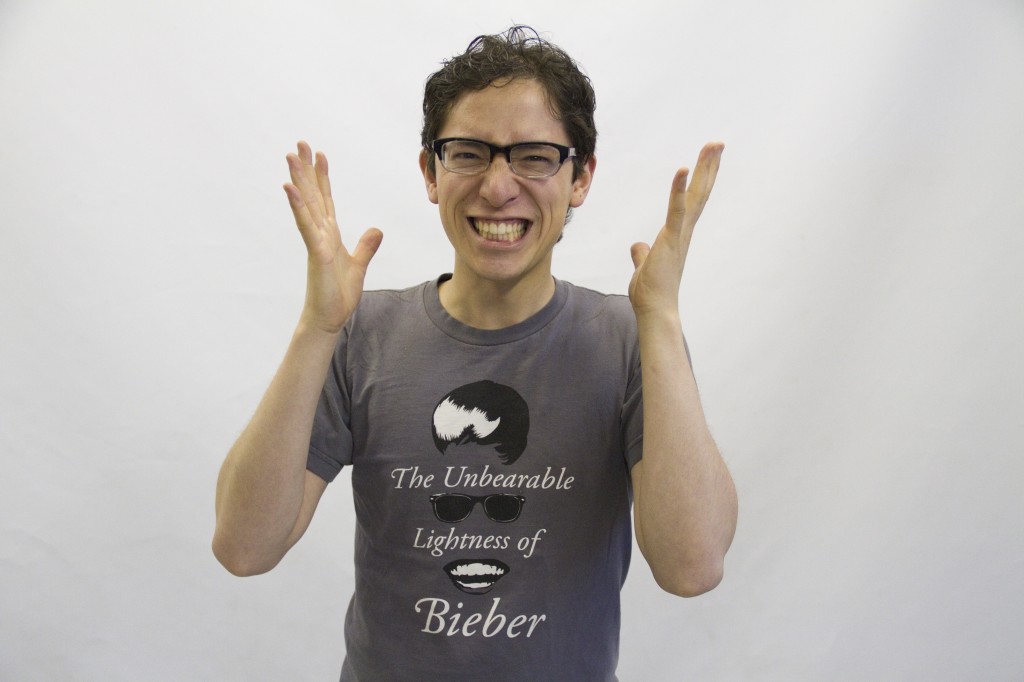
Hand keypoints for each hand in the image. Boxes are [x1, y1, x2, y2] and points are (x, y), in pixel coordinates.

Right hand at [283, 141, 382, 333]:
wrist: (329, 318)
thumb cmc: (338, 295)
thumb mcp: (359, 266)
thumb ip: (366, 247)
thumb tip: (376, 230)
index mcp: (329, 235)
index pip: (325, 200)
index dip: (322, 178)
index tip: (319, 155)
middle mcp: (319, 234)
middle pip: (312, 195)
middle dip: (306, 169)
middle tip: (299, 144)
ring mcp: (315, 242)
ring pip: (306, 205)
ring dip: (298, 180)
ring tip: (290, 156)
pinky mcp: (316, 253)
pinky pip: (306, 225)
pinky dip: (298, 207)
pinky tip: (290, 188)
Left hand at [628, 142, 722, 316]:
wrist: (655, 310)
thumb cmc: (651, 292)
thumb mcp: (644, 266)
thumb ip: (642, 253)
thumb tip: (638, 246)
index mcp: (678, 235)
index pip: (692, 202)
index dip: (700, 180)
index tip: (708, 159)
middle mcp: (685, 232)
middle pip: (701, 193)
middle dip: (709, 167)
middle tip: (718, 143)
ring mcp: (680, 235)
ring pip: (696, 195)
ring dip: (704, 169)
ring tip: (713, 145)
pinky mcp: (671, 239)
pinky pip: (676, 209)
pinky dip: (679, 189)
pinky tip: (683, 169)